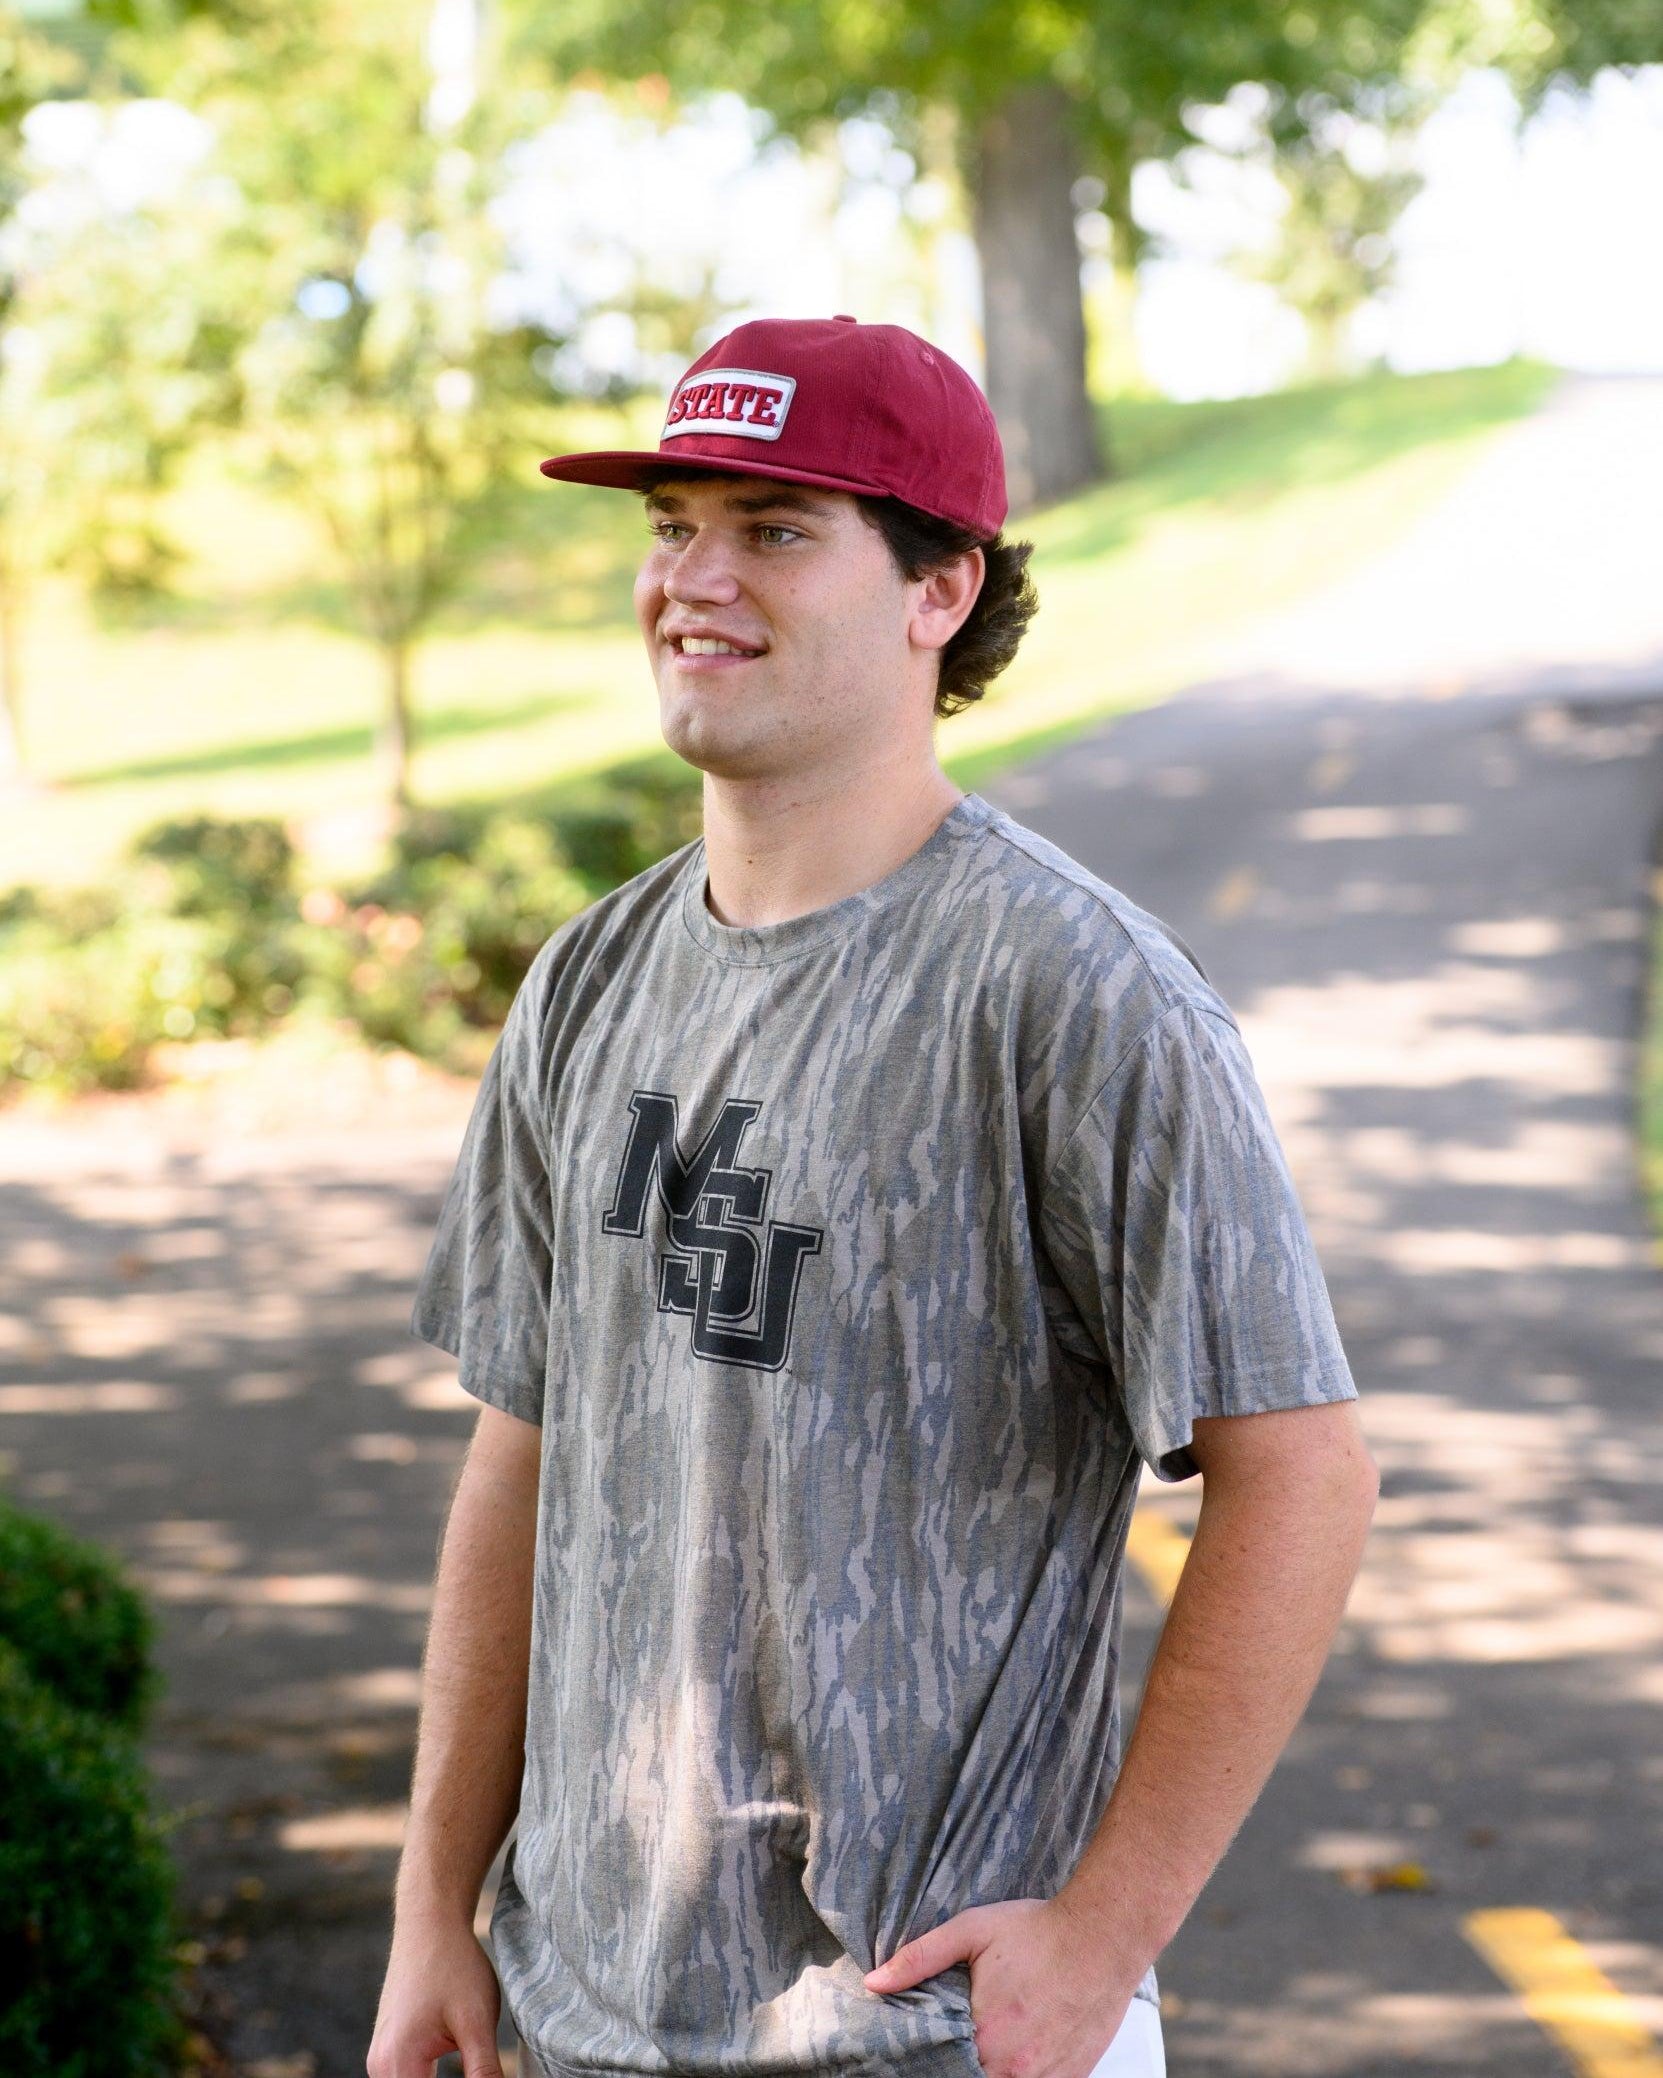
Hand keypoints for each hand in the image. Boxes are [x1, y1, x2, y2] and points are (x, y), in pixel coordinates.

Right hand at [367, 1913, 506, 2077]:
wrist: (430, 1921)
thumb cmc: (453, 1965)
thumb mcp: (476, 2021)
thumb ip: (484, 2072)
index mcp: (398, 2064)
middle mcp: (380, 2066)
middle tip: (484, 2073)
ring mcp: (381, 2056)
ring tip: (475, 2067)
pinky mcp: (389, 2047)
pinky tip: (462, 2068)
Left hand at [863, 1895, 1142, 2077]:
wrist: (1103, 1935)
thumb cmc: (1037, 1931)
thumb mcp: (972, 1930)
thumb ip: (919, 1958)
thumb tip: (874, 1983)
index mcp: (984, 2034)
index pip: (940, 2066)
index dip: (930, 2059)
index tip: (923, 2049)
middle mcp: (1014, 2066)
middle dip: (957, 2065)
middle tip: (960, 2042)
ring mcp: (1045, 2077)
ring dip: (989, 2070)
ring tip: (988, 2046)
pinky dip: (1022, 2075)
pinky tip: (1016, 2056)